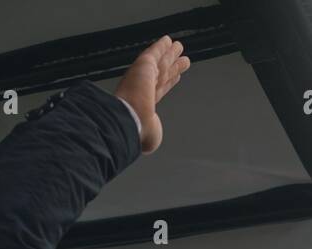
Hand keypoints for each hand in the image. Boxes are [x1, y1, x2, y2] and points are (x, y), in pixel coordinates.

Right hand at [114, 35, 190, 153]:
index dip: (169, 82)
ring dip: (170, 54)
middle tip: (181, 59)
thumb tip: (149, 145)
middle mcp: (144, 88)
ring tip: (179, 47)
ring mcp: (144, 75)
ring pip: (161, 62)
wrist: (130, 119)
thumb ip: (152, 138)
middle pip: (163, 73)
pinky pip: (155, 52)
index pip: (160, 89)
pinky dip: (161, 46)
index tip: (175, 76)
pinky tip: (168, 40)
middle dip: (172, 66)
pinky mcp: (144, 64)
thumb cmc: (138, 130)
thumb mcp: (150, 139)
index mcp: (145, 104)